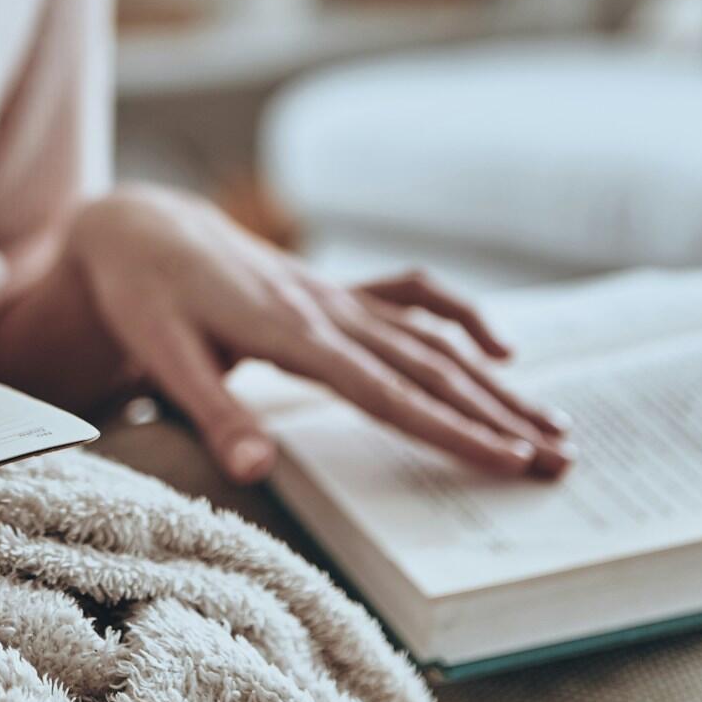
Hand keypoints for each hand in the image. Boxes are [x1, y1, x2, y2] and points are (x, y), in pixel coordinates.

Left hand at [68, 183, 570, 483]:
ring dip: (494, 383)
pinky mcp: (332, 292)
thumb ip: (213, 414)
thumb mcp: (161, 356)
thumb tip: (256, 473)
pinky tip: (499, 345)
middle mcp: (328, 312)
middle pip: (429, 369)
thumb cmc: (146, 296)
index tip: (509, 460)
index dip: (451, 429)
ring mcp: (336, 298)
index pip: (388, 394)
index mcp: (292, 334)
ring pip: (432, 341)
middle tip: (561, 459)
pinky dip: (458, 316)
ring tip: (556, 424)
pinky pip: (410, 299)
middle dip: (497, 416)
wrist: (141, 228)